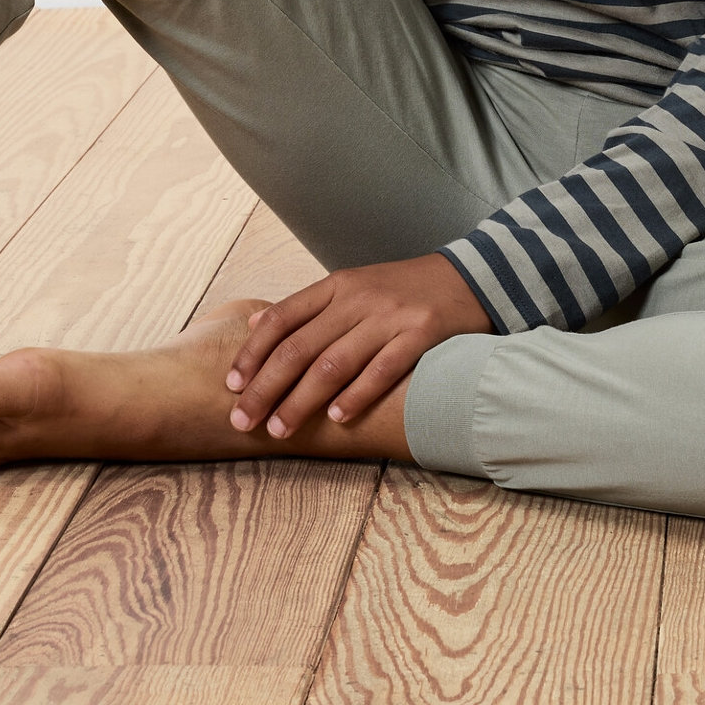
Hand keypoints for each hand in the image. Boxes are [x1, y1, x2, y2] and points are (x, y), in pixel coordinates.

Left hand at [224, 253, 491, 438]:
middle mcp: (358, 299)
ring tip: (280, 429)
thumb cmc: (404, 289)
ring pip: (333, 362)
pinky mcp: (422, 333)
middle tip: (244, 421)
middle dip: (266, 387)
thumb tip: (256, 322)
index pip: (282, 318)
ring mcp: (390, 316)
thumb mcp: (354, 285)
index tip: (231, 386)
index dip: (252, 353)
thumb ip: (309, 306)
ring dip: (302, 400)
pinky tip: (338, 417)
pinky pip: (383, 368)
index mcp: (337, 285)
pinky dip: (357, 394)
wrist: (473, 275)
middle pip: (299, 347)